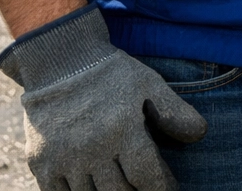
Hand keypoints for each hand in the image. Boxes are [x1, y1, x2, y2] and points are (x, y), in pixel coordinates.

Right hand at [0, 5, 206, 189]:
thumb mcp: (148, 84)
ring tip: (124, 187)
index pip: (148, 176)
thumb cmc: (111, 74)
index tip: (169, 188)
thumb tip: (199, 135)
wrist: (60, 62)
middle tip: (146, 187)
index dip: (162, 187)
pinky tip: (95, 188)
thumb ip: (174, 111)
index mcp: (122, 128)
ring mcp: (64, 158)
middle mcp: (92, 147)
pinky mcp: (41, 164)